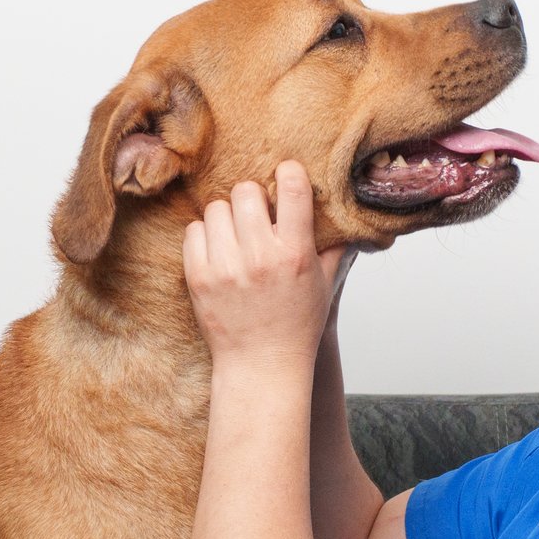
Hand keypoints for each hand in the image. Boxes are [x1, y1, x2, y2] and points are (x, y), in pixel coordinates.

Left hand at [182, 161, 353, 371]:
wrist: (261, 365)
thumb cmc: (296, 325)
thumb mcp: (323, 284)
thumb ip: (334, 246)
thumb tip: (345, 215)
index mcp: (295, 253)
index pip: (292, 188)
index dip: (288, 172)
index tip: (285, 175)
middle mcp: (260, 257)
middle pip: (246, 190)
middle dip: (252, 197)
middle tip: (256, 214)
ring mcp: (226, 267)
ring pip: (216, 208)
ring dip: (226, 217)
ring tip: (236, 235)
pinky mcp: (198, 278)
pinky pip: (193, 231)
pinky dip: (204, 236)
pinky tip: (218, 250)